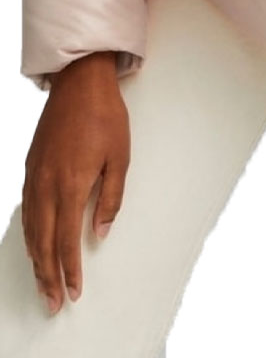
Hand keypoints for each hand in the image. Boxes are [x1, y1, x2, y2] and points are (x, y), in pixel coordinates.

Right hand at [22, 52, 129, 313]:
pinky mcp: (30, 167)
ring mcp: (35, 176)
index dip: (70, 270)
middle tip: (54, 302)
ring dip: (36, 260)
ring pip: (30, 229)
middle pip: (43, 242)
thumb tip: (100, 233)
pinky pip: (26, 210)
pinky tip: (34, 245)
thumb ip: (110, 199)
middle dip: (48, 276)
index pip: (67, 240)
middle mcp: (47, 185)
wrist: (80, 82)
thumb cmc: (105, 116)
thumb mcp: (120, 157)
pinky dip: (28, 235)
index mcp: (72, 184)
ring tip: (44, 283)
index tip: (74, 291)